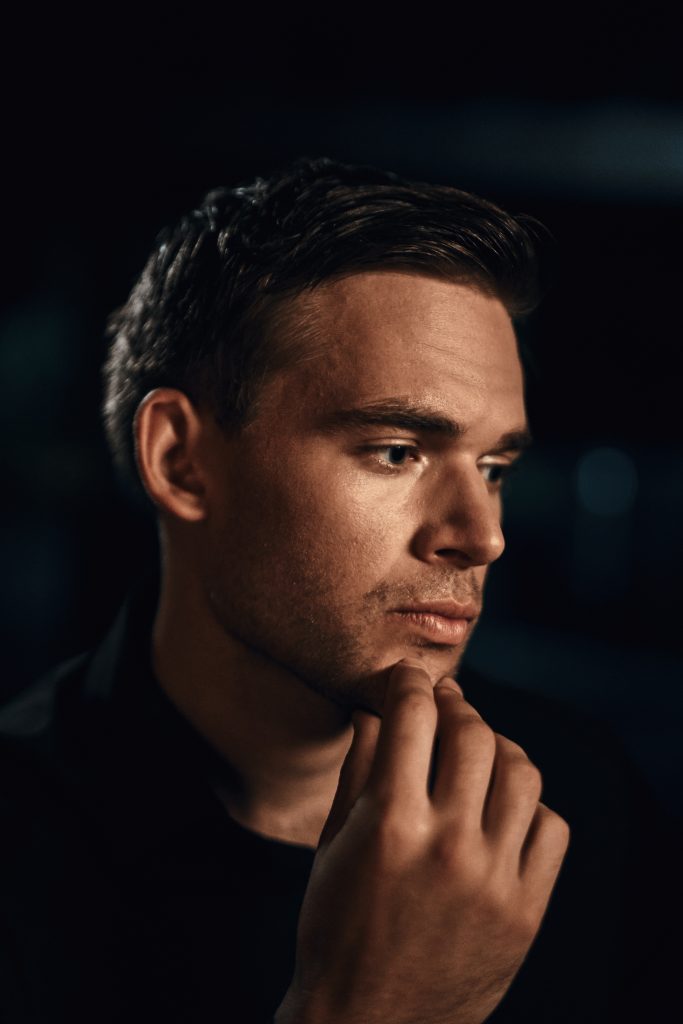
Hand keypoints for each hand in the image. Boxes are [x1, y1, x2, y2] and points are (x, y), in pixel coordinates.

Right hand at [275, 659, 569, 1023]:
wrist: (371, 1023)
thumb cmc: (336, 928)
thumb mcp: (332, 844)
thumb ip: (359, 768)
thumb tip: (376, 709)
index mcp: (391, 824)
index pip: (412, 716)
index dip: (410, 682)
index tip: (409, 677)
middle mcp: (449, 845)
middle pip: (473, 734)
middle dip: (455, 705)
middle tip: (446, 704)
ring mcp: (494, 879)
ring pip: (521, 772)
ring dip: (498, 746)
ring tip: (479, 749)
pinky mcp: (526, 911)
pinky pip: (550, 827)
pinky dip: (529, 805)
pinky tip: (503, 807)